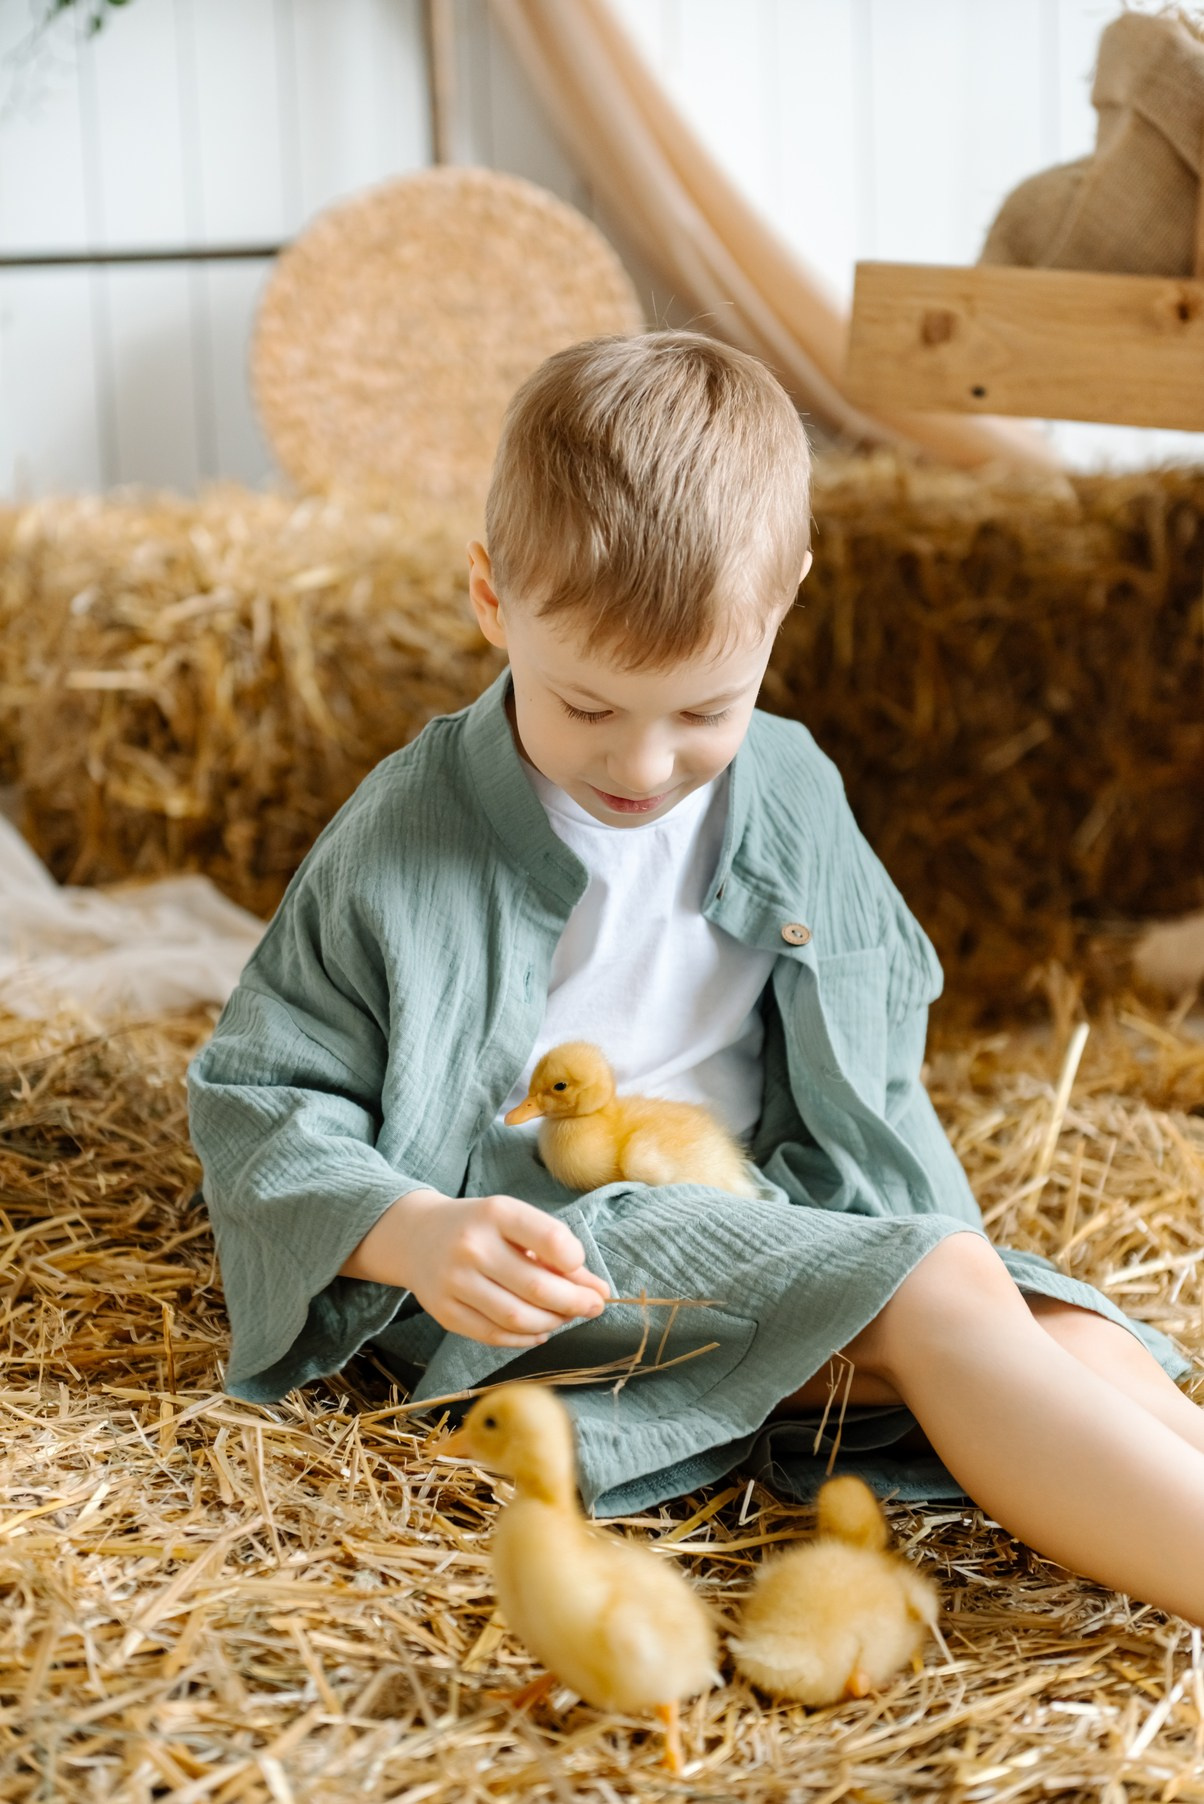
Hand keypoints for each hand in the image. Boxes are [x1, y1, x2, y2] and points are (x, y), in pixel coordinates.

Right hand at [340, 1188, 609, 1348]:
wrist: (416, 1236)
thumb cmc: (480, 1228)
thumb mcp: (515, 1222)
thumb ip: (555, 1252)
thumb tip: (598, 1290)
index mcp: (496, 1213)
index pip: (551, 1239)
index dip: (576, 1261)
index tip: (581, 1269)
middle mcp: (472, 1246)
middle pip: (537, 1287)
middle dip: (576, 1302)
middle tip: (594, 1306)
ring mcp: (455, 1282)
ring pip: (518, 1317)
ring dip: (553, 1322)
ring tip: (565, 1316)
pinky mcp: (445, 1312)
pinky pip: (495, 1335)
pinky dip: (526, 1337)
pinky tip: (540, 1329)